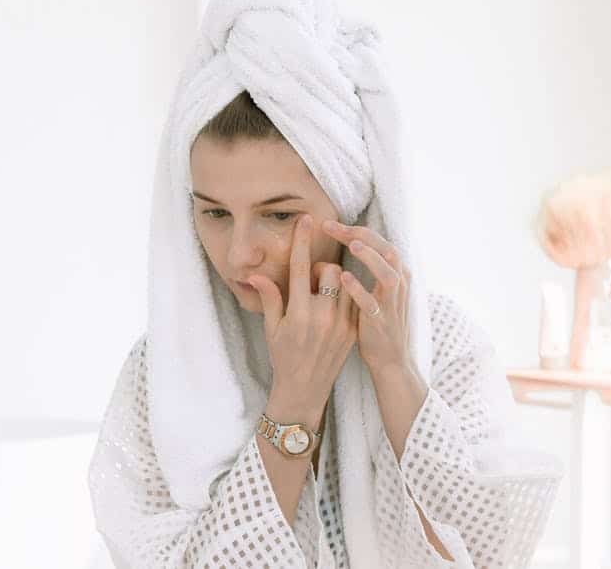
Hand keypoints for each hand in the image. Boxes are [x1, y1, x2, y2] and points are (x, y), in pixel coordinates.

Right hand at [247, 214, 357, 425]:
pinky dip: (347, 296)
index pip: (301, 268)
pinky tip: (335, 305)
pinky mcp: (353, 331)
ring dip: (337, 281)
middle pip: (331, 270)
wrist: (305, 390)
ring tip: (324, 294)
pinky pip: (355, 300)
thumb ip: (269, 298)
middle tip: (311, 282)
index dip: (302, 241)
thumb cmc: (283, 358)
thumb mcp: (271, 328)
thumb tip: (255, 274)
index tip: (306, 220)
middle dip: (321, 269)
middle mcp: (322, 317)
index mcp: (298, 313)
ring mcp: (341, 325)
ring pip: (348, 283)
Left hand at [321, 219, 412, 374]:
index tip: (330, 224)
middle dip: (361, 236)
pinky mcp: (381, 323)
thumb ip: (372, 269)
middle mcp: (398, 286)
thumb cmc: (378, 324)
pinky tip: (344, 278)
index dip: (357, 231)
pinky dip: (360, 289)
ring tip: (352, 244)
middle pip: (387, 251)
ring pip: (388, 275)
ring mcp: (392, 305)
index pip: (379, 244)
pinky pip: (372, 304)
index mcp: (395, 275)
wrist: (391, 361)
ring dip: (371, 258)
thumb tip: (353, 244)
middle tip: (333, 226)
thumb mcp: (379, 293)